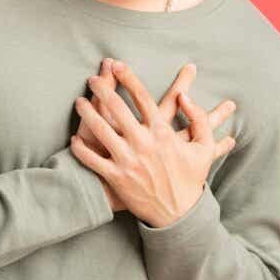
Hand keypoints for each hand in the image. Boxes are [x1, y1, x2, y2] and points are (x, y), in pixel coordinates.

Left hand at [71, 60, 237, 224]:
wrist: (178, 215)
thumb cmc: (191, 179)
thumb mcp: (204, 148)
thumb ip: (199, 118)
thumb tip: (186, 97)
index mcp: (163, 132)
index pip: (141, 97)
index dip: (127, 78)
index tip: (117, 65)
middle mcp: (143, 143)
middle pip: (117, 107)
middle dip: (102, 88)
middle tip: (91, 79)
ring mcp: (128, 160)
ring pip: (100, 130)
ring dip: (87, 112)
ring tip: (79, 102)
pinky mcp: (116, 177)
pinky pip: (92, 159)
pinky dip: (81, 149)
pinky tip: (75, 139)